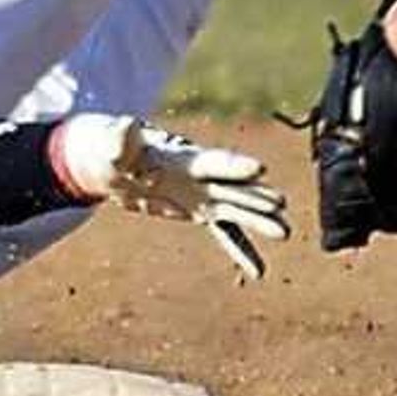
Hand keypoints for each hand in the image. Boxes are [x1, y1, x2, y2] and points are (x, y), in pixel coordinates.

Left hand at [50, 114, 289, 280]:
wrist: (113, 163)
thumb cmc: (112, 150)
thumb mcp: (112, 146)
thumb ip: (121, 139)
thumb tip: (125, 124)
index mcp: (184, 159)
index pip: (214, 162)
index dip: (235, 166)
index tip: (260, 169)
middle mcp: (200, 177)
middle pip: (233, 187)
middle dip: (256, 196)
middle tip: (281, 204)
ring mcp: (202, 195)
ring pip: (237, 209)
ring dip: (259, 221)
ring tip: (285, 233)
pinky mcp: (199, 211)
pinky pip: (225, 232)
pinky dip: (241, 250)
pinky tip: (257, 271)